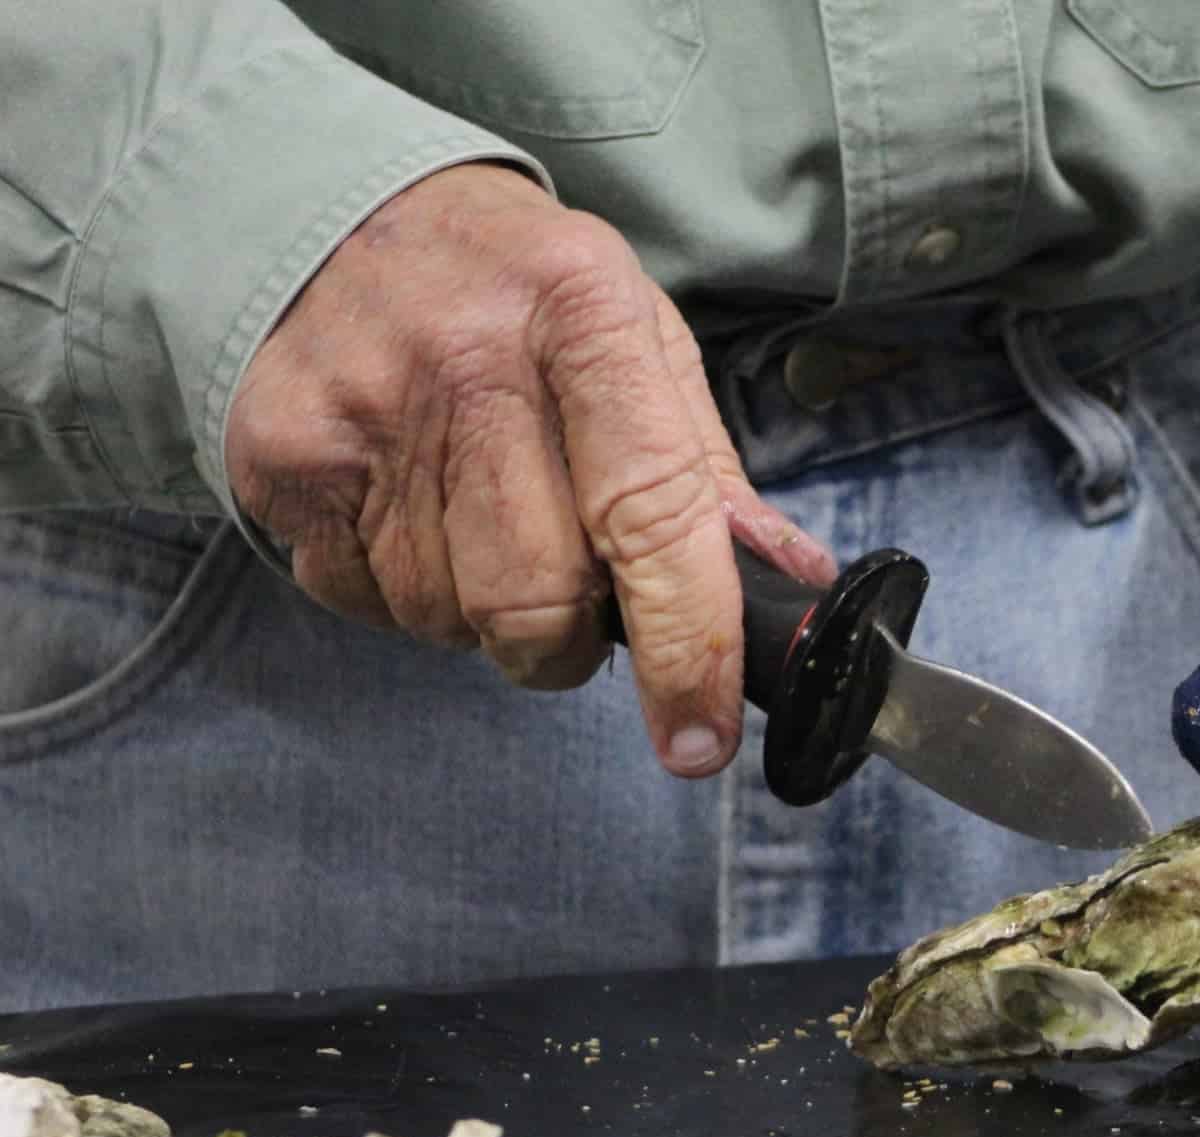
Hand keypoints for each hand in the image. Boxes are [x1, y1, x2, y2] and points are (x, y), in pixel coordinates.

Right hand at [224, 163, 831, 776]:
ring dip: (484, 615)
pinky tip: (410, 510)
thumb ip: (706, 474)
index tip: (700, 737)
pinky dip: (403, 591)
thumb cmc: (521, 296)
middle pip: (536, 599)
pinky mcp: (281, 453)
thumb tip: (789, 584)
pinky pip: (363, 601)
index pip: (651, 518)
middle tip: (573, 599)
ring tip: (481, 521)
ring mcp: (361, 408)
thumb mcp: (638, 339)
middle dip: (569, 643)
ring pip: (448, 618)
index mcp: (584, 316)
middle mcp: (467, 358)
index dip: (686, 648)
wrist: (339, 208)